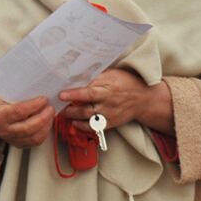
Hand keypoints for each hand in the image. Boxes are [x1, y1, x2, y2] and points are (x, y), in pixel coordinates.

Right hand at [0, 94, 54, 148]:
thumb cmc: (0, 101)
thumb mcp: (4, 92)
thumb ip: (17, 90)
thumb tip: (36, 84)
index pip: (19, 111)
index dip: (34, 105)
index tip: (44, 99)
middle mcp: (4, 130)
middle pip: (28, 128)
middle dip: (43, 117)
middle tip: (51, 107)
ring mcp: (10, 139)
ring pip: (33, 137)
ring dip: (46, 126)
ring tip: (50, 114)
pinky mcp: (18, 144)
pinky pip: (35, 142)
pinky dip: (44, 132)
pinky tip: (47, 123)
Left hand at [59, 69, 173, 134]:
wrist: (143, 99)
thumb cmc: (125, 82)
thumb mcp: (112, 73)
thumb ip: (95, 76)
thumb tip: (77, 73)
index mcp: (107, 87)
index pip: (88, 91)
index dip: (73, 94)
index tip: (61, 94)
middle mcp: (107, 102)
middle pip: (85, 107)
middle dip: (69, 107)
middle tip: (57, 105)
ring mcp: (109, 114)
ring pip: (87, 118)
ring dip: (73, 116)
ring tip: (62, 112)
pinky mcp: (110, 123)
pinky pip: (93, 127)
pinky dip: (82, 126)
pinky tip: (74, 122)